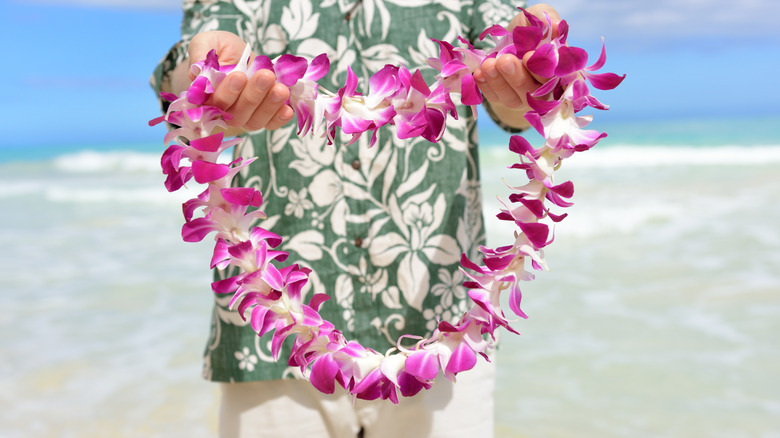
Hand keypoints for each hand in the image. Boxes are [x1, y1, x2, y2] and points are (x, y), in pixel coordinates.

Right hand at [186, 31, 293, 133]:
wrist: (238, 56)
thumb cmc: (220, 50)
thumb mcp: (207, 42)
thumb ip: (200, 53)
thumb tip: (197, 71)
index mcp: (204, 96)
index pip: (213, 101)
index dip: (226, 91)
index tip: (239, 75)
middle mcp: (222, 112)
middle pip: (235, 113)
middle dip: (252, 95)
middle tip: (266, 76)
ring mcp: (243, 117)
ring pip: (254, 120)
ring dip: (269, 106)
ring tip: (281, 89)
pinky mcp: (262, 118)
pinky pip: (270, 124)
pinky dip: (279, 119)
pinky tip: (287, 109)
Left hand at [473, 4, 560, 128]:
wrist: (508, 40)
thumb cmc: (527, 30)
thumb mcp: (536, 18)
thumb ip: (546, 20)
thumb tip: (554, 26)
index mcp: (559, 70)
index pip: (556, 76)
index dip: (542, 69)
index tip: (528, 56)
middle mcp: (545, 88)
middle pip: (534, 92)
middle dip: (517, 77)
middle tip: (504, 60)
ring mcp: (523, 97)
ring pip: (513, 98)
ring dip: (499, 82)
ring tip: (488, 64)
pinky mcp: (505, 99)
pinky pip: (496, 99)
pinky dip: (486, 86)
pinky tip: (480, 72)